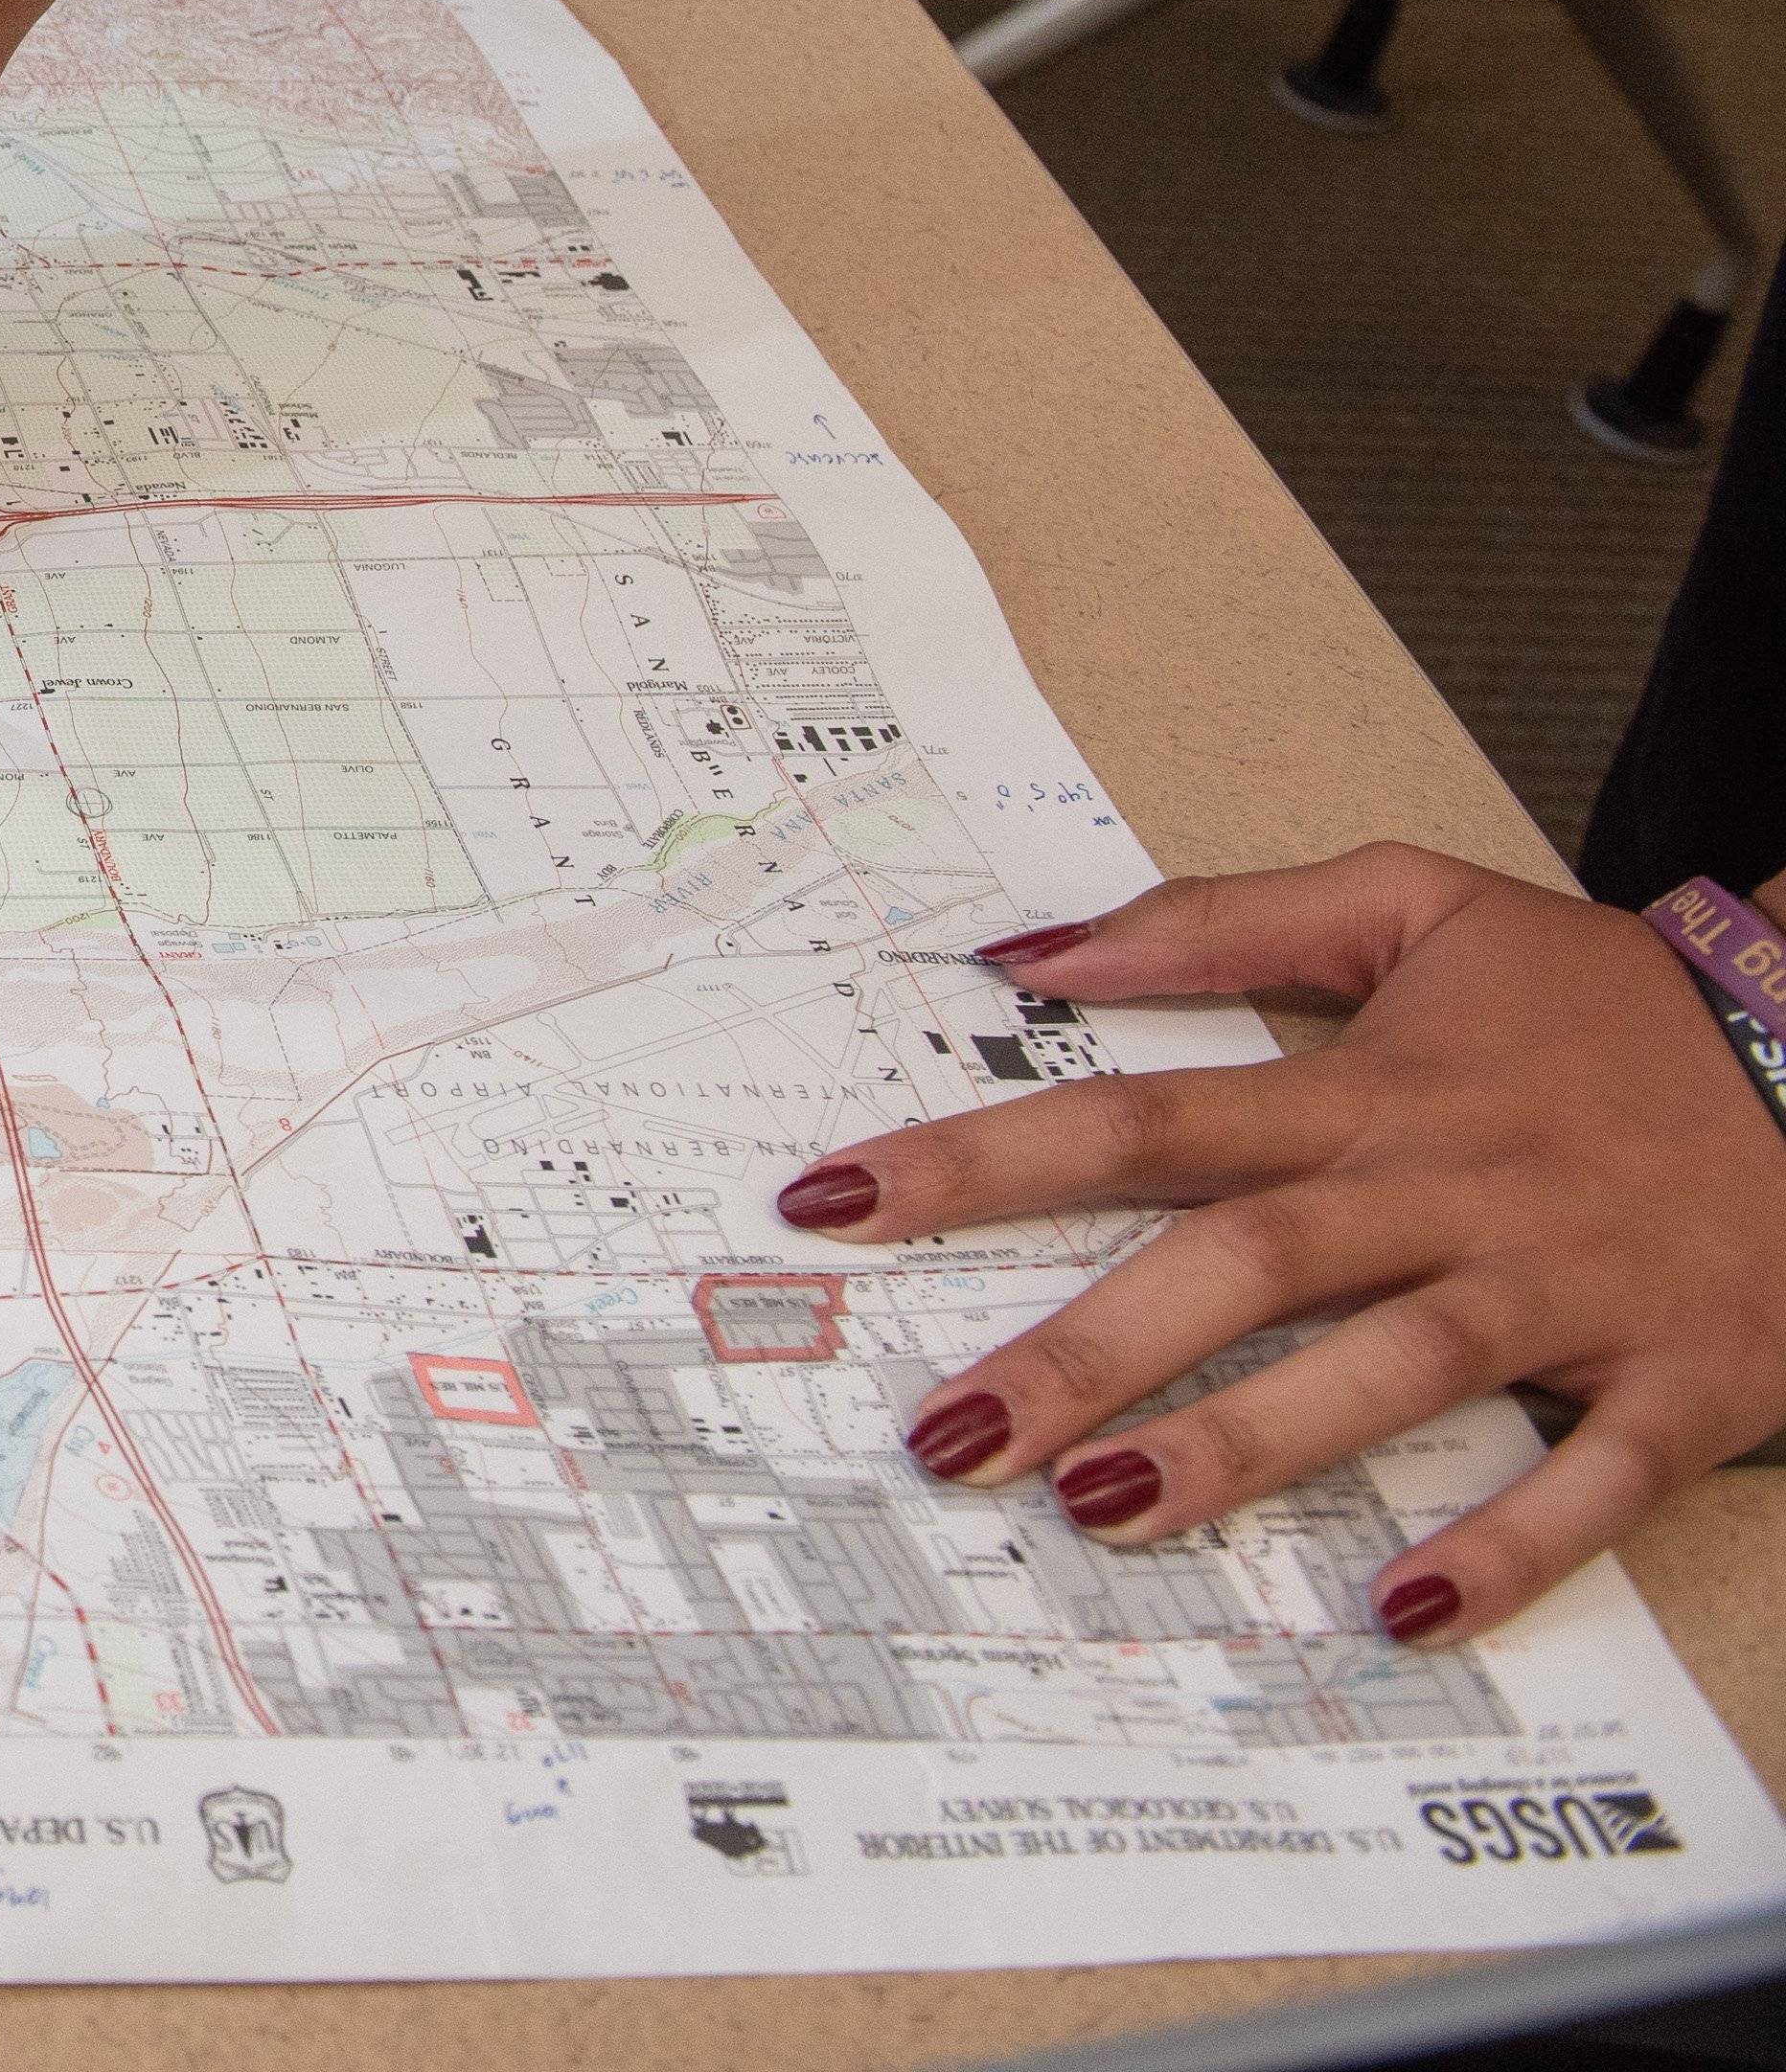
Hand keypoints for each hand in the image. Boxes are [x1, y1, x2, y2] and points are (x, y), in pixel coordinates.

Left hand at [776, 846, 1785, 1646]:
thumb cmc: (1617, 1005)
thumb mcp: (1421, 907)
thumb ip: (1225, 921)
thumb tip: (1037, 948)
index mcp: (1370, 1092)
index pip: (1139, 1120)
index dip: (979, 1161)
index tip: (833, 1203)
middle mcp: (1447, 1192)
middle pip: (1238, 1263)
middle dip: (1083, 1349)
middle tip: (947, 1432)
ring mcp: (1563, 1292)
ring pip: (1387, 1371)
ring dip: (1246, 1446)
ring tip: (1102, 1511)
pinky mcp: (1680, 1379)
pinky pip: (1589, 1475)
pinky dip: (1509, 1541)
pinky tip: (1402, 1605)